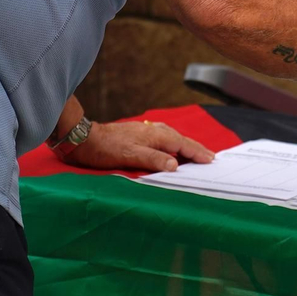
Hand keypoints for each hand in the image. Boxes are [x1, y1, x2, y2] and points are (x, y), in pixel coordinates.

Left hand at [63, 119, 215, 172]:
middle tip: (211, 157)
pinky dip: (175, 144)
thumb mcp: (130, 156)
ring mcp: (146, 131)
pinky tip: (174, 148)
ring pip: (173, 138)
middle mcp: (154, 131)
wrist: (85, 138)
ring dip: (187, 146)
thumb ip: (153, 159)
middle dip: (196, 148)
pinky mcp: (140, 134)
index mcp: (155, 136)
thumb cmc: (106, 149)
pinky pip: (165, 139)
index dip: (197, 153)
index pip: (182, 145)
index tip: (210, 159)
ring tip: (197, 153)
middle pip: (181, 140)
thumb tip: (175, 165)